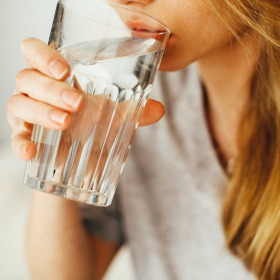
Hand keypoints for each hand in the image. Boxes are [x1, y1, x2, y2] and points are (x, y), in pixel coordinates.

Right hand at [7, 38, 164, 160]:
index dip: (44, 55)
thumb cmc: (92, 125)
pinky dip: (21, 143)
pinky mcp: (25, 136)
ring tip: (66, 122)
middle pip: (28, 77)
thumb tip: (159, 109)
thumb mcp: (112, 115)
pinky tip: (31, 152)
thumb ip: (132, 110)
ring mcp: (26, 113)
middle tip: (77, 103)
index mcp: (54, 76)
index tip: (65, 70)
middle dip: (51, 89)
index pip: (35, 52)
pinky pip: (15, 137)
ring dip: (41, 112)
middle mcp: (36, 90)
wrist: (79, 156)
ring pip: (18, 103)